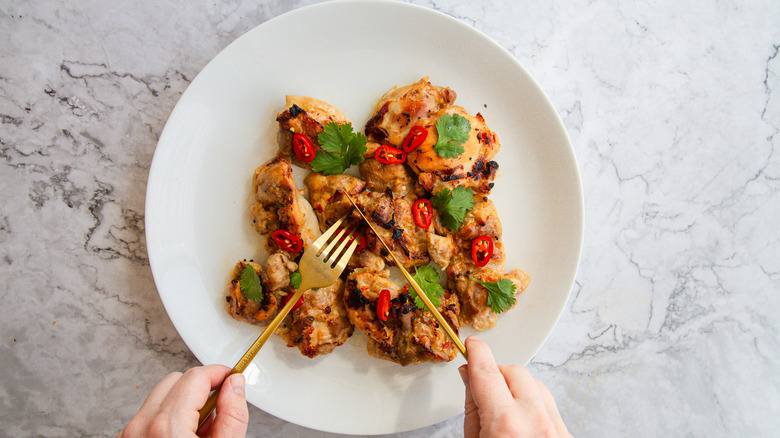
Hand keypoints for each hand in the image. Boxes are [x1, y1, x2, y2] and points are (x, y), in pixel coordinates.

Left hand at [118, 364, 247, 437]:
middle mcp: (142, 426)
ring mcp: (130, 434)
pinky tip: (183, 437)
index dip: (219, 373)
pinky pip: (149, 413)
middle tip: (218, 411)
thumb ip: (233, 416)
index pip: (196, 377)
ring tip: (200, 431)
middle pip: (177, 380)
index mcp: (167, 427)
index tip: (232, 378)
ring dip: (184, 403)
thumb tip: (235, 386)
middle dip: (201, 389)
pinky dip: (168, 417)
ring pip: (161, 395)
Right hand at [459, 336, 571, 437]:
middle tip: (484, 390)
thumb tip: (470, 377)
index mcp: (506, 424)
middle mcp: (536, 423)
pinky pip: (550, 406)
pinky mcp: (566, 435)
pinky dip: (534, 406)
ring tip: (505, 409)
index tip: (473, 345)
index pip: (487, 372)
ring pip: (536, 385)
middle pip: (515, 373)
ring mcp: (556, 429)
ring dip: (518, 389)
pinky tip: (523, 421)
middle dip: (497, 375)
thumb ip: (472, 409)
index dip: (477, 352)